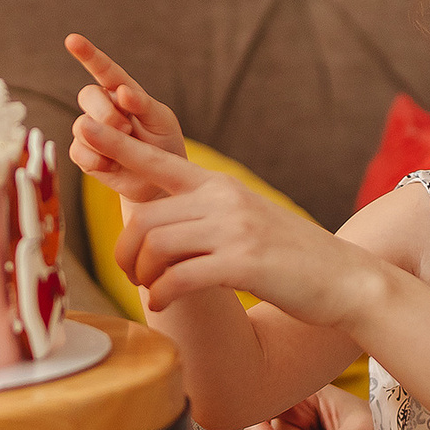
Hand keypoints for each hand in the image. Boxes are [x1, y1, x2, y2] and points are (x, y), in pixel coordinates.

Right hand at [66, 34, 185, 203]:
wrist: (159, 181)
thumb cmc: (164, 145)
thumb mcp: (162, 121)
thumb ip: (144, 104)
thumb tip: (122, 91)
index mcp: (124, 92)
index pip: (105, 69)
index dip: (88, 54)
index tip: (72, 40)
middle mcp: (103, 108)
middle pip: (87, 95)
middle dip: (105, 112)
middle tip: (126, 129)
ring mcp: (91, 131)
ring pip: (80, 125)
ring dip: (102, 139)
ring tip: (124, 151)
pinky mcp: (85, 154)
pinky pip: (78, 151)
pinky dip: (96, 160)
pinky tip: (113, 165)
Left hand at [75, 115, 374, 322]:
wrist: (347, 279)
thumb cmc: (292, 258)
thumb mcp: (247, 221)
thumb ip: (206, 215)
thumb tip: (159, 230)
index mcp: (220, 186)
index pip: (158, 160)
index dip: (117, 144)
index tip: (81, 127)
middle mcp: (224, 200)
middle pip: (146, 217)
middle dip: (127, 252)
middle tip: (131, 274)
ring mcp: (235, 230)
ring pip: (158, 247)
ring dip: (143, 276)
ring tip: (151, 291)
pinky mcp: (243, 264)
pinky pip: (180, 277)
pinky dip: (162, 294)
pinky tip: (163, 303)